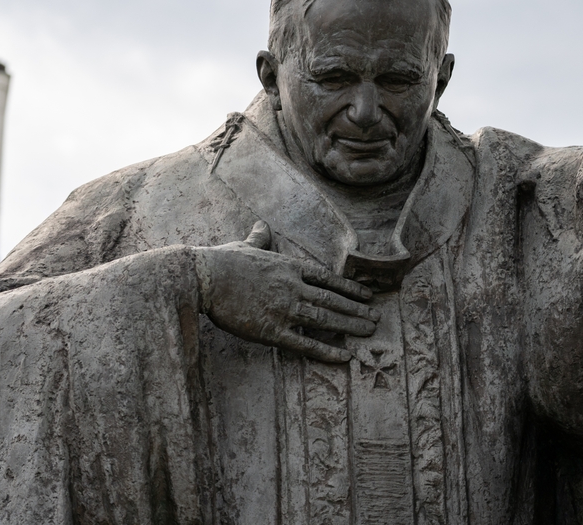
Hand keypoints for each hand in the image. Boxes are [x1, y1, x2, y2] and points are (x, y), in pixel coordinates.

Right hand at [194, 221, 377, 362]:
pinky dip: (327, 350)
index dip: (349, 288)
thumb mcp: (245, 246)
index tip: (366, 295)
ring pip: (325, 320)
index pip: (327, 279)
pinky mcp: (271, 330)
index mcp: (288, 267)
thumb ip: (259, 238)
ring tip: (369, 332)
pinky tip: (344, 356)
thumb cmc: (223, 261)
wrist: (205, 278)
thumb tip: (261, 225)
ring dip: (350, 326)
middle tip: (377, 318)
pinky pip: (305, 344)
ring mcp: (284, 309)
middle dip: (357, 309)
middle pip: (332, 300)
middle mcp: (293, 288)